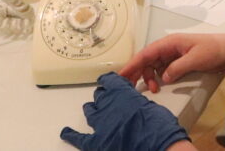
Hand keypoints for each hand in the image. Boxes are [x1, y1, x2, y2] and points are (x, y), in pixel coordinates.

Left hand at [60, 72, 189, 150]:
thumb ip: (136, 103)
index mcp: (121, 93)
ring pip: (90, 112)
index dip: (109, 81)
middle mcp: (107, 105)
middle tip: (107, 98)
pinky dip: (72, 136)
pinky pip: (80, 138)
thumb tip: (133, 108)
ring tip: (91, 108)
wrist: (156, 145)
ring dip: (92, 110)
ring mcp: (100, 124)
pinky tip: (67, 133)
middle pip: (100, 96)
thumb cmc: (157, 126)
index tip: (108, 80)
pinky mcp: (97, 142)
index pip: (110, 81)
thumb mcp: (150, 106)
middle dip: (103, 97)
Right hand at [119, 33, 224, 93]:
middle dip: (136, 72)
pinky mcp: (178, 62)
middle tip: (128, 87)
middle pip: (146, 59)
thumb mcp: (196, 59)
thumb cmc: (214, 50)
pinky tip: (158, 85)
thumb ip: (177, 67)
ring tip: (152, 89)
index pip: (146, 53)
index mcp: (170, 42)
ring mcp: (173, 54)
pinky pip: (162, 69)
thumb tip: (163, 78)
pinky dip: (157, 77)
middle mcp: (169, 47)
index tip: (121, 75)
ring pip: (153, 65)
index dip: (132, 64)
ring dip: (149, 77)